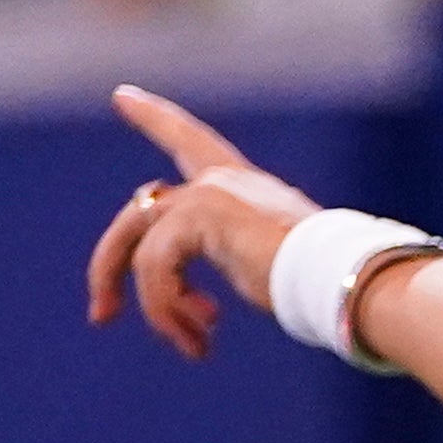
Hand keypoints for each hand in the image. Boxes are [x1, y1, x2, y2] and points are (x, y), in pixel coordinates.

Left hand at [86, 85, 322, 359]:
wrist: (343, 275)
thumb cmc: (325, 280)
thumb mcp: (267, 261)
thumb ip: (231, 256)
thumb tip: (194, 295)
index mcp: (242, 185)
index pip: (190, 140)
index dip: (155, 118)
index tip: (121, 97)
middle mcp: (221, 181)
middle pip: (138, 212)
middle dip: (108, 267)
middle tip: (99, 316)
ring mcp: (208, 194)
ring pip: (141, 251)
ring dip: (158, 309)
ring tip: (194, 344)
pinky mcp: (201, 215)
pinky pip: (156, 268)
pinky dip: (169, 308)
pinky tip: (204, 331)